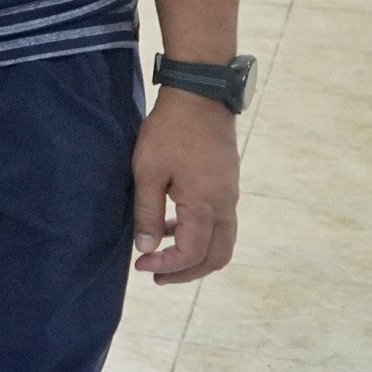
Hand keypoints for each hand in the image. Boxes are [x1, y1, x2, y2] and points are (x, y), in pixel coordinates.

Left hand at [131, 89, 238, 283]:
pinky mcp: (227, 185)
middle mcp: (226, 206)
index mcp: (206, 206)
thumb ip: (148, 213)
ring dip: (194, 255)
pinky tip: (171, 226)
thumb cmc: (169, 132)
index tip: (140, 264)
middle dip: (187, 272)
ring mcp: (230, 196)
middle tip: (155, 275)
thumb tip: (146, 249)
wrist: (201, 96)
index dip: (167, 266)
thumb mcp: (148, 172)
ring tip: (160, 256)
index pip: (192, 253)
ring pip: (222, 241)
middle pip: (217, 256)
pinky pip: (220, 223)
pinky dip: (199, 234)